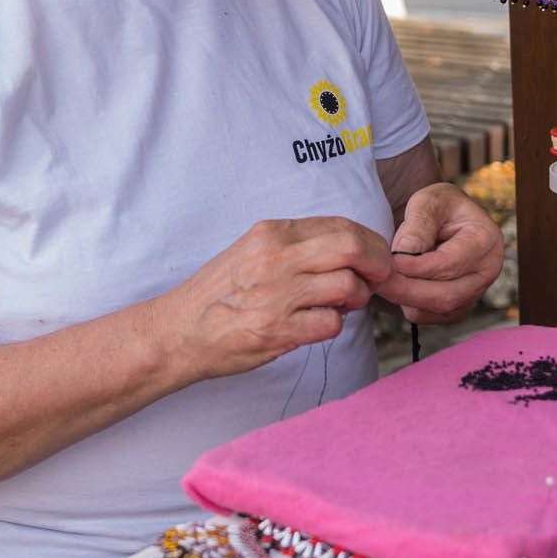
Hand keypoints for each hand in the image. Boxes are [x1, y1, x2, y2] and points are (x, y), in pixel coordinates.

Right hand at [164, 217, 394, 381]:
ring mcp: (276, 295)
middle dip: (378, 264)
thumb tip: (349, 246)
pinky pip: (331, 324)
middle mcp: (275, 259)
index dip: (371, 241)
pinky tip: (318, 324)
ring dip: (357, 299)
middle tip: (379, 278)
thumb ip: (296, 245)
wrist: (177, 331)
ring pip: (349, 286)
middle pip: (353, 248)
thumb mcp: (251, 251)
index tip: (376, 256)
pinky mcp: (276, 331)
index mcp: (271, 233)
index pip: (341, 225)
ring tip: (343, 305)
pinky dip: (334, 325)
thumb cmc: (218, 293)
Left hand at [379, 183, 504, 325]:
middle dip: (409, 290)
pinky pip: (432, 316)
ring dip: (407, 299)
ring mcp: (476, 292)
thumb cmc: (438, 207)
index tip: (392, 263)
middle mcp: (487, 271)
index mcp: (485, 239)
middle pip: (448, 294)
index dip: (419, 267)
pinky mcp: (459, 306)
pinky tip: (397, 286)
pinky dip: (410, 306)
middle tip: (378, 280)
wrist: (444, 219)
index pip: (451, 263)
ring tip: (383, 280)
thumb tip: (405, 254)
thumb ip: (419, 224)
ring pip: (439, 309)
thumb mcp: (429, 201)